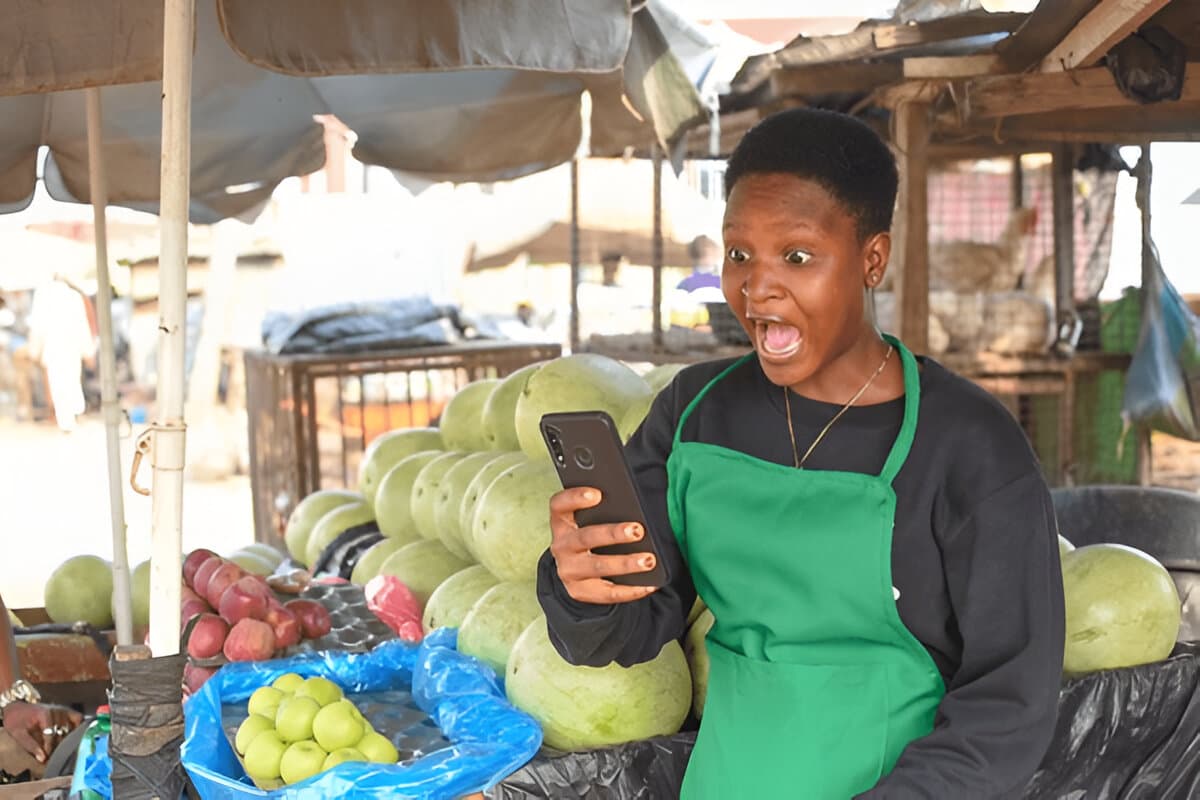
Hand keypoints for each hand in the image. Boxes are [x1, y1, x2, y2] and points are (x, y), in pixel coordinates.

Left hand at [2, 702, 82, 762]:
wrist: (17, 708)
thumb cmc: (16, 720)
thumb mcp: (18, 734)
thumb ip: (31, 745)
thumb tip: (43, 758)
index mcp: (46, 714)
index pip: (51, 735)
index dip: (49, 748)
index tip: (46, 759)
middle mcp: (58, 711)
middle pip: (63, 733)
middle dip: (58, 746)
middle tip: (53, 757)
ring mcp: (64, 710)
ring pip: (73, 728)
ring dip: (68, 740)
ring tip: (61, 750)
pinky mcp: (67, 711)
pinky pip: (78, 719)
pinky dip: (78, 728)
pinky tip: (74, 738)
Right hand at [549, 487, 658, 604]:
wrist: (576, 570)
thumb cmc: (591, 536)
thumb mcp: (588, 521)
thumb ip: (604, 510)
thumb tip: (635, 505)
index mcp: (562, 522)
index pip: (559, 505)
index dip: (575, 498)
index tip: (598, 494)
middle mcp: (561, 546)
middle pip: (585, 537)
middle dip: (613, 534)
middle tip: (638, 530)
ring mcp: (568, 571)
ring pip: (597, 566)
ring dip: (625, 563)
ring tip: (648, 560)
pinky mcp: (579, 592)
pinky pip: (607, 593)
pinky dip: (631, 589)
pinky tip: (650, 583)